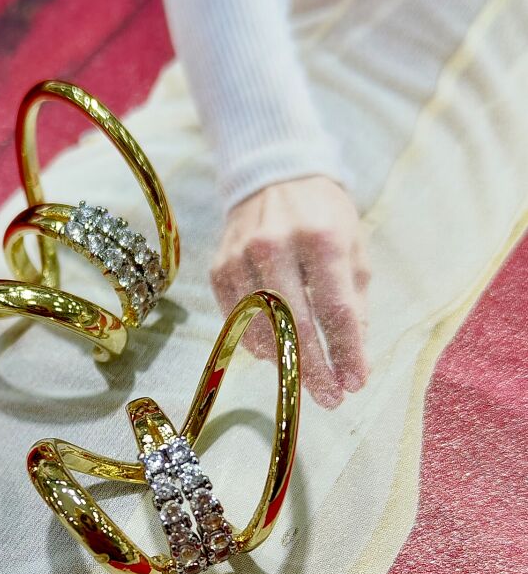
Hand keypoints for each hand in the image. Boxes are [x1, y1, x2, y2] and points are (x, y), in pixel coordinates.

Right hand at [211, 176, 369, 407]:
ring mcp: (241, 256)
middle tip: (330, 399)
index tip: (355, 384)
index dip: (346, 352)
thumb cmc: (324, 217)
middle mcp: (276, 245)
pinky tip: (273, 352)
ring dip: (283, 361)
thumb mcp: (353, 249)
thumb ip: (354, 303)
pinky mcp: (219, 266)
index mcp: (321, 238)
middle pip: (293, 324)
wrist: (275, 174)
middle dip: (313, 369)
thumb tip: (353, 363)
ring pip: (259, 327)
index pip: (335, 309)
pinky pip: (235, 319)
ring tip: (304, 376)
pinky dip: (256, 342)